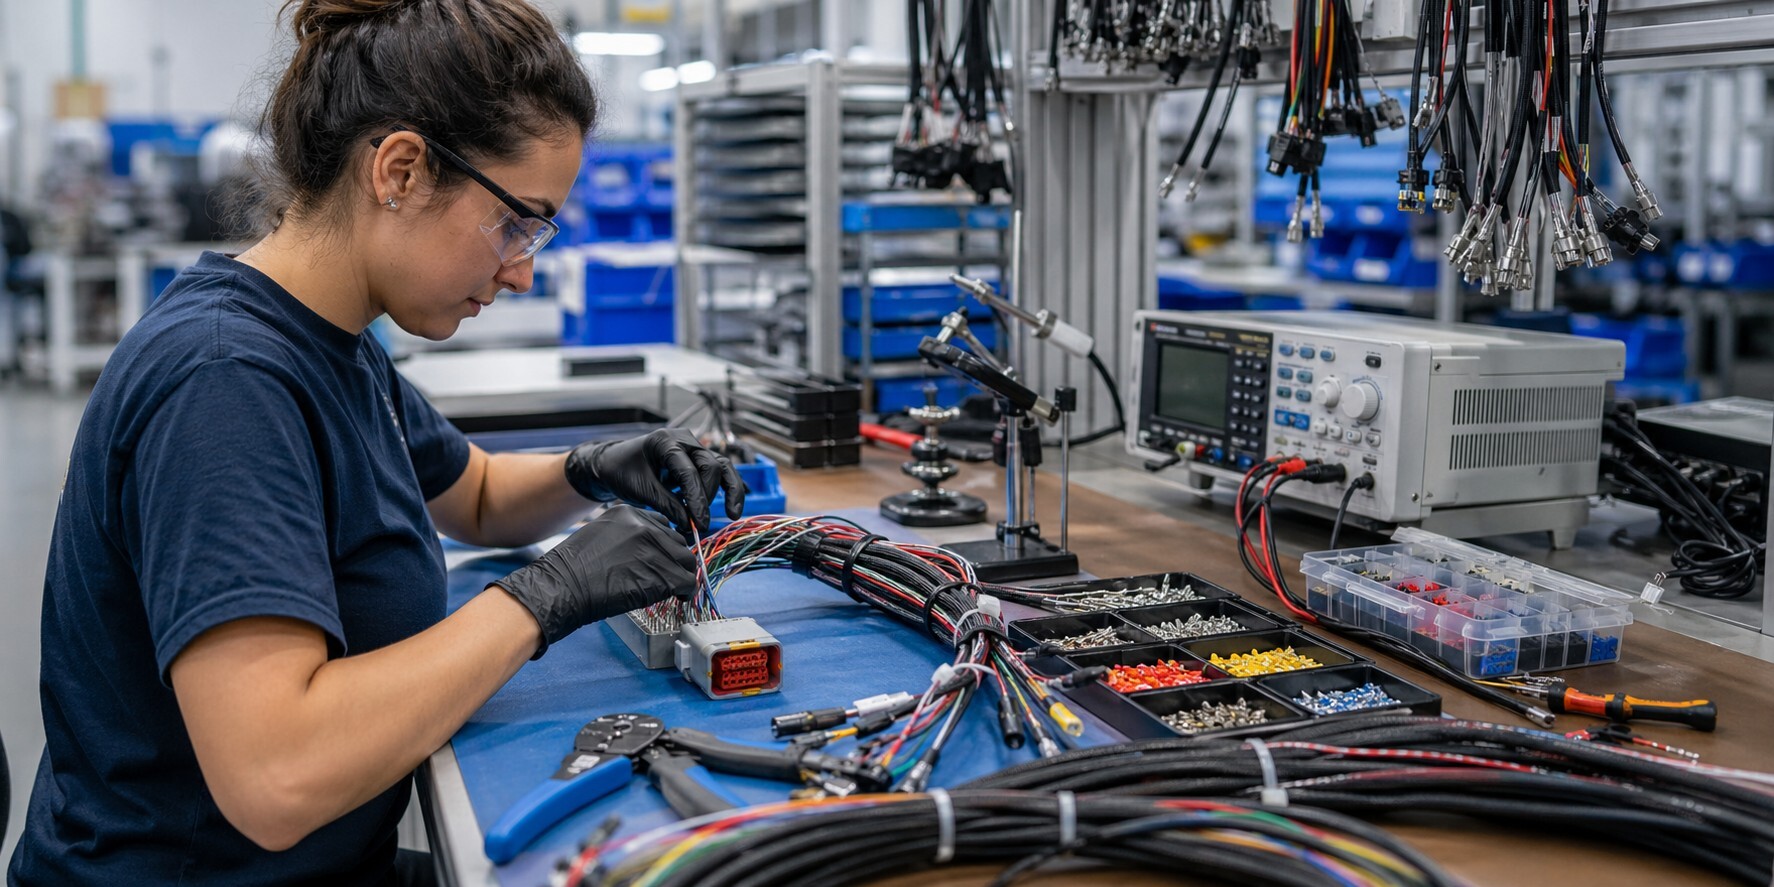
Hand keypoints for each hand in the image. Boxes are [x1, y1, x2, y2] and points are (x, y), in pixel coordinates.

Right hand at [493, 505, 698, 656]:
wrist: (563, 587)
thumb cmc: (572, 569)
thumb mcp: (598, 535)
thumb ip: (625, 537)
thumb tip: (643, 553)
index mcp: (629, 513)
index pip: (662, 525)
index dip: (665, 545)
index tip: (664, 559)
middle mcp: (645, 526)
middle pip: (677, 542)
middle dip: (675, 561)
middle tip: (671, 577)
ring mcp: (654, 548)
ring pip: (686, 562)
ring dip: (683, 576)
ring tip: (676, 589)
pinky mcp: (661, 573)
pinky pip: (687, 581)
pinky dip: (687, 591)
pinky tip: (679, 598)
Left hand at [564, 428, 745, 533]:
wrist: (615, 463)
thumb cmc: (623, 472)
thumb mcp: (641, 490)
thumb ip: (667, 505)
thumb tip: (690, 525)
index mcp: (665, 441)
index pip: (689, 471)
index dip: (696, 499)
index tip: (699, 523)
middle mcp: (684, 440)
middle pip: (710, 466)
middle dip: (707, 497)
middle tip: (698, 523)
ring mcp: (694, 448)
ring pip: (721, 466)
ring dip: (729, 491)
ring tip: (732, 514)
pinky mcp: (699, 459)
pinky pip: (720, 471)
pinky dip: (728, 488)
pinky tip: (734, 507)